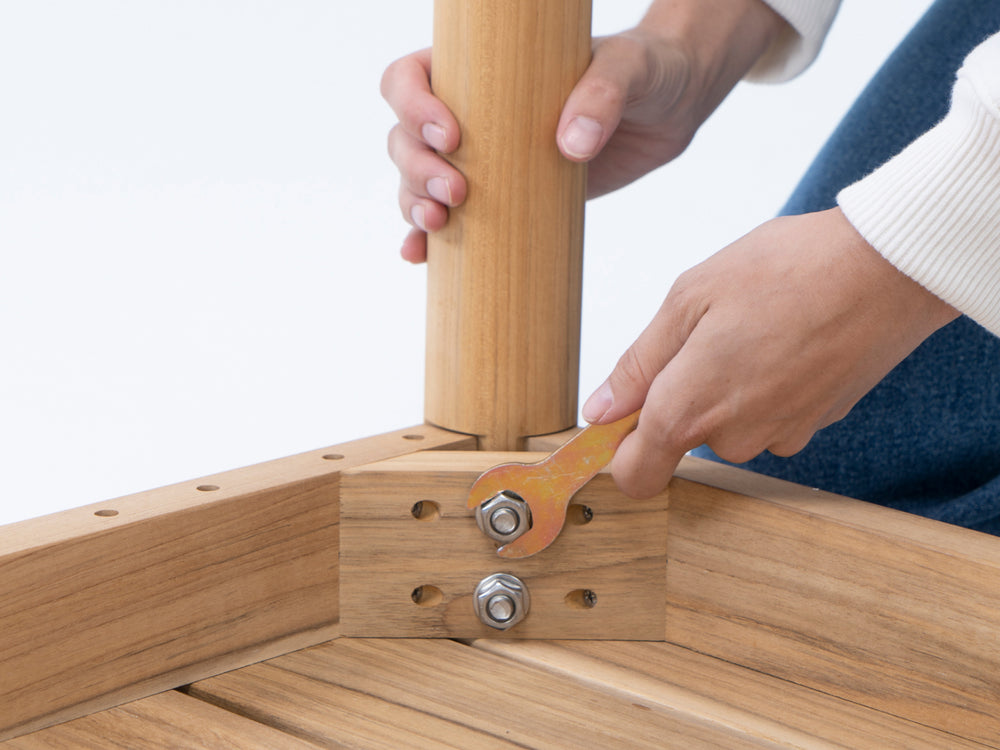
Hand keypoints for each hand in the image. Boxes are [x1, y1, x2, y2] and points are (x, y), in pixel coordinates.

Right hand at [381, 0, 785, 261]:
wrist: (668, 111)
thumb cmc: (644, 72)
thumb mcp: (629, 68)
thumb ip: (604, 93)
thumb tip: (571, 144)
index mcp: (479, 66)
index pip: (411, 77)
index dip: (413, 105)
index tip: (451, 136)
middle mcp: (469, 111)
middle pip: (405, 137)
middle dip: (417, 168)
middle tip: (457, 194)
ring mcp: (481, 158)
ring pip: (416, 180)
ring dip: (413, 204)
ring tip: (439, 226)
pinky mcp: (500, 196)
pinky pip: (447, 218)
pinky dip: (426, 239)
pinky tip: (419, 256)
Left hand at [581, 208, 959, 497]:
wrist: (889, 268)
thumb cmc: (787, 269)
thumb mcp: (689, 298)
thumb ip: (639, 365)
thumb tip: (600, 411)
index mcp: (690, 408)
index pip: (635, 475)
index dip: (619, 451)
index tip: (619, 418)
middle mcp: (734, 437)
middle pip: (683, 439)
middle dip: (682, 395)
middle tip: (706, 333)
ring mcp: (780, 435)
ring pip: (728, 425)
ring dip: (727, 387)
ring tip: (753, 329)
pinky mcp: (816, 425)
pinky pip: (769, 415)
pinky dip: (767, 386)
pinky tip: (786, 340)